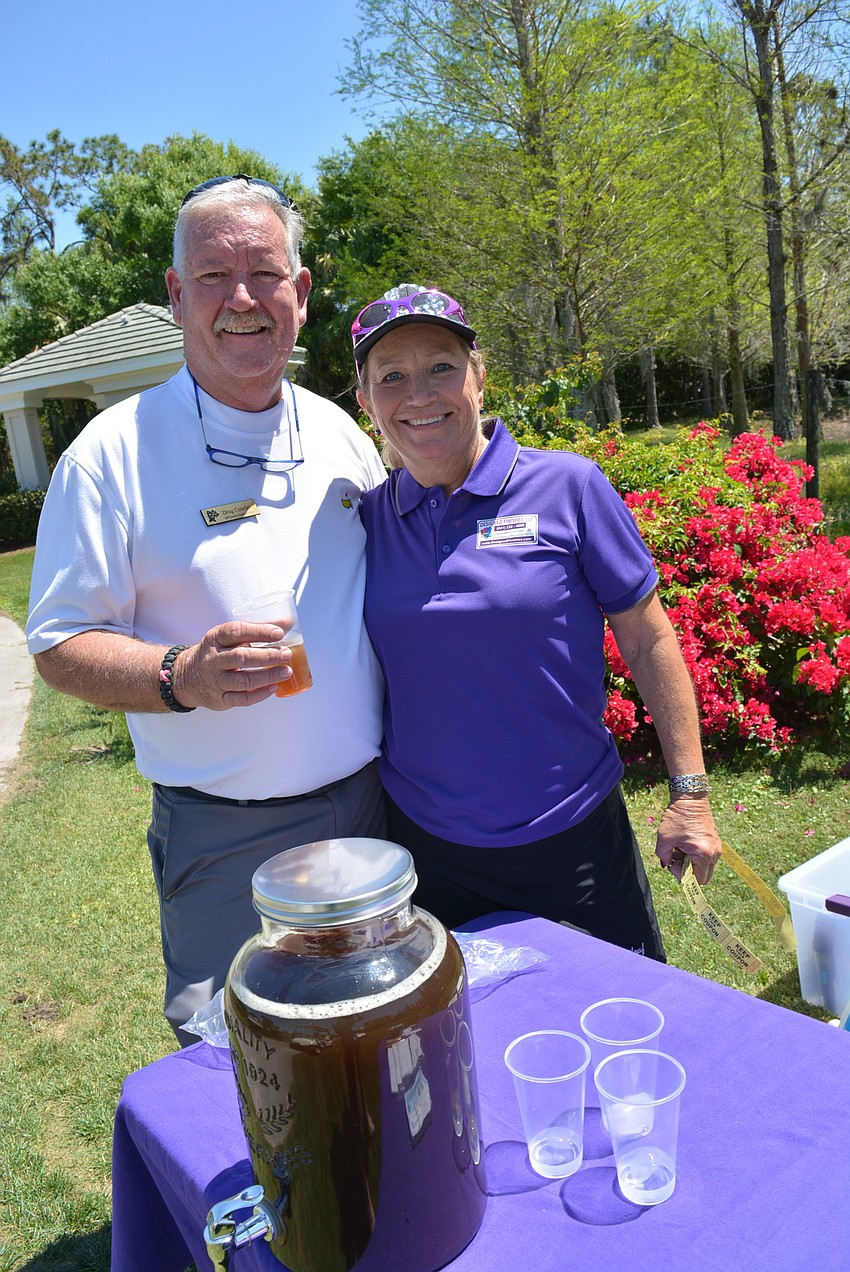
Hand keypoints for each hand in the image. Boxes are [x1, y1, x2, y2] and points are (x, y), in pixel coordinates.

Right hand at [171, 620, 293, 710]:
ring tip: (286, 671)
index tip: (279, 632)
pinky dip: (260, 694)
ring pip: (243, 680)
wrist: (187, 676)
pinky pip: (242, 699)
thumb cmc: (217, 653)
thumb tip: (288, 622)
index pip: (236, 631)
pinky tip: (274, 687)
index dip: (259, 631)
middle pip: (241, 657)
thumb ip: (258, 629)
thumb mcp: (229, 637)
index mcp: (215, 638)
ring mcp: (215, 681)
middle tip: (287, 653)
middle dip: (267, 655)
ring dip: (267, 676)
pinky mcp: (220, 699)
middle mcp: (213, 659)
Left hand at [655, 796, 721, 884]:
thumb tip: (667, 865)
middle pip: (703, 877)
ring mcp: (716, 848)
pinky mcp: (714, 843)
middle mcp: (714, 854)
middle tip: (675, 858)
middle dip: (687, 872)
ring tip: (678, 848)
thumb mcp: (664, 840)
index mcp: (704, 854)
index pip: (696, 880)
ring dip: (690, 863)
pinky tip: (684, 844)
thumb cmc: (677, 818)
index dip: (681, 876)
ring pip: (704, 867)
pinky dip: (694, 856)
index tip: (672, 862)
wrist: (690, 798)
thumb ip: (664, 858)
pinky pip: (705, 858)